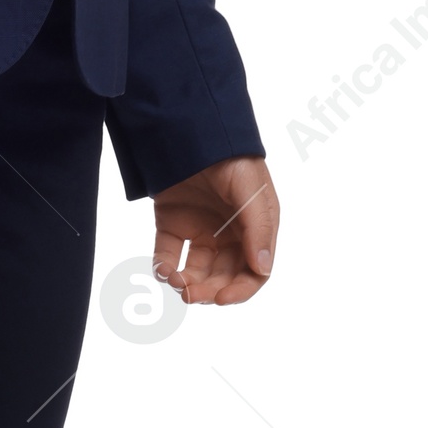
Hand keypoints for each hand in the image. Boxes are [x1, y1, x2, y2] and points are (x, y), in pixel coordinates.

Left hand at [153, 156, 278, 305]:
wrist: (189, 128)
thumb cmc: (231, 158)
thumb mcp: (251, 191)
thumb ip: (258, 230)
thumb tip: (263, 269)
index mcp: (255, 229)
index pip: (253, 272)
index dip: (240, 290)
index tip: (222, 298)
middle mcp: (229, 234)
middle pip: (223, 276)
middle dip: (209, 290)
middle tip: (191, 294)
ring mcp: (200, 229)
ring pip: (196, 271)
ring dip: (187, 283)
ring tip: (176, 282)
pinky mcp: (172, 224)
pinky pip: (169, 255)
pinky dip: (165, 267)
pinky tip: (164, 269)